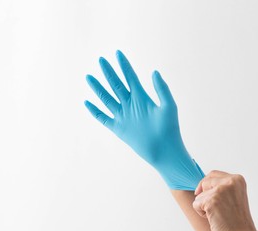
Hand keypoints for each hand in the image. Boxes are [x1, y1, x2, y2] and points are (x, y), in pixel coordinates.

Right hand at [84, 50, 203, 189]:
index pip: (130, 77)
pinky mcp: (118, 128)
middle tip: (101, 59)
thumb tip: (154, 71)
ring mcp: (123, 116)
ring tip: (89, 76)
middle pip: (116, 85)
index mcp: (142, 97)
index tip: (118, 53)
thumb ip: (161, 89)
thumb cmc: (170, 129)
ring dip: (98, 88)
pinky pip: (103, 118)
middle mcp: (131, 104)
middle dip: (109, 72)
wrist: (165, 150)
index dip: (124, 65)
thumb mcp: (168, 106)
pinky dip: (95, 111)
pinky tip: (87, 102)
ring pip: (107, 99)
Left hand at [193, 170, 257, 230]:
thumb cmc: (236, 222)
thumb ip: (222, 187)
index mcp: (238, 179)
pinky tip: (214, 219)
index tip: (208, 196)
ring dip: (204, 207)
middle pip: (204, 182)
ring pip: (199, 195)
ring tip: (219, 216)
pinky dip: (201, 213)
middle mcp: (230, 181)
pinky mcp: (211, 200)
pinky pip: (196, 204)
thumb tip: (200, 184)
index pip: (213, 174)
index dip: (206, 185)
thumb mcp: (234, 197)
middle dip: (205, 196)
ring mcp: (221, 190)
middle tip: (217, 209)